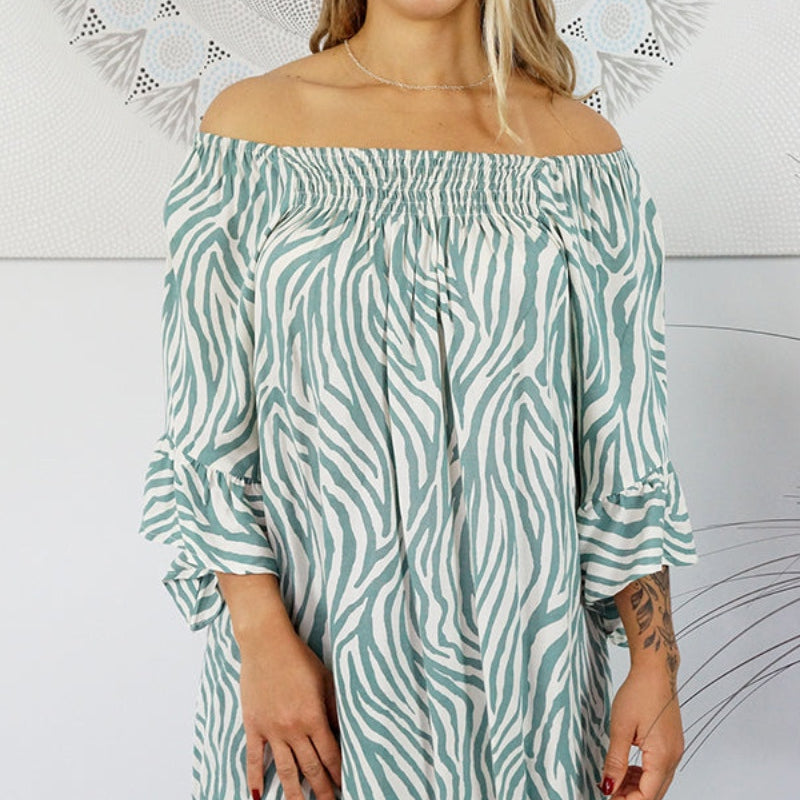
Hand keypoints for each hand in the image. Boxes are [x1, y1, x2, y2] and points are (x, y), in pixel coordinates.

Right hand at [238, 627, 341, 799]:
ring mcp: (271, 729)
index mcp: (314, 716)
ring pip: (285, 770)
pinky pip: (254, 758)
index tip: (345, 785)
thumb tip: (344, 732)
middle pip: (310, 768)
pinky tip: (259, 797)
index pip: (330, 754)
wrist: (265, 643)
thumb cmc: (298, 657)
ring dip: (294, 793)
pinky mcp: (253, 725)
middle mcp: (293, 728)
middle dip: (322, 789)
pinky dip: (255, 779)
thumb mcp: (325, 680)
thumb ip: (334, 709)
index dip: (339, 772)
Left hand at [599, 663, 684, 799]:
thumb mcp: (620, 727)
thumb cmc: (639, 692)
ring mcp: (675, 751)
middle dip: (631, 797)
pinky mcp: (671, 744)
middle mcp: (673, 757)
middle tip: (608, 791)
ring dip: (637, 787)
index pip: (647, 796)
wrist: (656, 671)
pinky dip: (644, 774)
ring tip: (614, 781)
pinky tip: (628, 769)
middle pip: (654, 793)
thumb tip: (608, 787)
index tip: (607, 797)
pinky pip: (659, 769)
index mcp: (662, 756)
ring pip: (657, 782)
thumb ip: (615, 761)